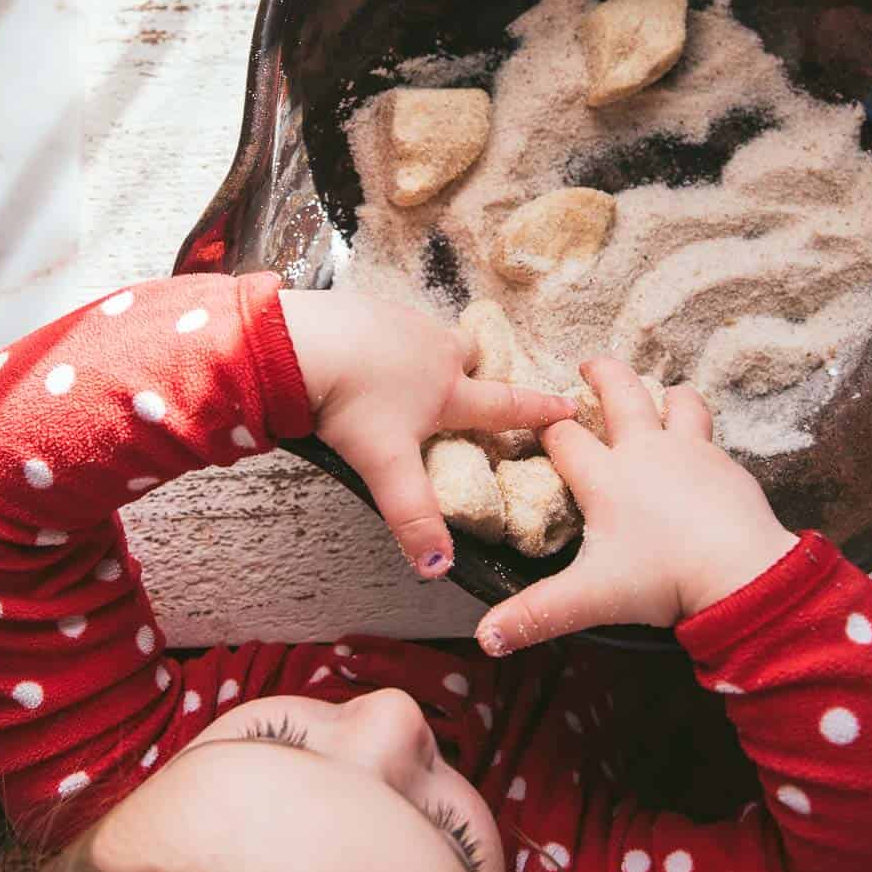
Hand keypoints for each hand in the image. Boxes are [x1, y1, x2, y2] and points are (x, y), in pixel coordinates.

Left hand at [279, 290, 575, 578]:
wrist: (302, 344)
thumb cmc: (351, 405)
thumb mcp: (386, 467)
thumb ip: (413, 516)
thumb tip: (438, 567)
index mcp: (447, 391)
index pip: (505, 405)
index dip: (539, 410)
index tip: (568, 405)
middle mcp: (435, 349)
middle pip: (471, 354)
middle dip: (474, 368)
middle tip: (466, 382)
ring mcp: (403, 320)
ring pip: (432, 333)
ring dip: (429, 349)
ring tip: (407, 369)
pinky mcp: (369, 304)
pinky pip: (391, 319)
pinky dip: (387, 334)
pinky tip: (363, 350)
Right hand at [475, 356, 797, 653]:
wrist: (740, 574)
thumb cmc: (662, 578)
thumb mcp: (590, 598)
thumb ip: (536, 614)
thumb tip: (486, 639)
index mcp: (606, 477)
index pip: (564, 436)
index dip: (544, 425)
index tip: (534, 420)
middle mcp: (645, 451)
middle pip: (620, 392)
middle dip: (602, 373)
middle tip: (590, 365)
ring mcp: (691, 452)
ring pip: (677, 403)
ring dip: (666, 395)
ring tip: (660, 394)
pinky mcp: (727, 466)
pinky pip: (711, 439)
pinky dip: (701, 436)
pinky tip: (702, 454)